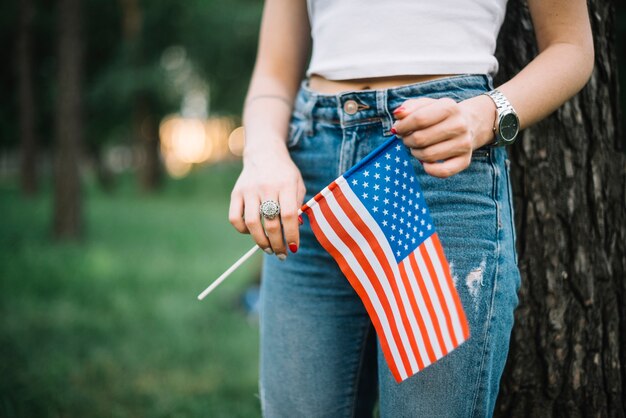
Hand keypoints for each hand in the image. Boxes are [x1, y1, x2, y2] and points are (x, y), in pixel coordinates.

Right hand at [229, 141, 305, 258]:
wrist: (264, 152)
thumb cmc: (285, 173)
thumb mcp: (298, 184)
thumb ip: (298, 205)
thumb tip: (294, 230)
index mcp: (286, 184)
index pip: (289, 215)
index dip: (291, 235)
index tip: (293, 248)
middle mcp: (266, 187)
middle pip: (271, 223)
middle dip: (277, 244)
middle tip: (281, 254)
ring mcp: (249, 190)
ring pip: (253, 223)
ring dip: (261, 241)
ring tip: (268, 249)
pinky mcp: (236, 193)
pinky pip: (235, 218)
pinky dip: (243, 230)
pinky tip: (252, 232)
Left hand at [391, 95, 495, 177]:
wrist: (468, 124)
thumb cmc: (439, 115)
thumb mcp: (426, 105)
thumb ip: (409, 107)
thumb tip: (398, 115)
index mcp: (449, 107)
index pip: (419, 119)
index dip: (402, 126)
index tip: (397, 129)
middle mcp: (460, 125)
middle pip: (421, 139)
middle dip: (407, 140)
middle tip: (406, 139)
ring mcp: (464, 144)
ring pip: (428, 156)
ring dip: (415, 153)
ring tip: (417, 147)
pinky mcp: (465, 161)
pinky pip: (443, 172)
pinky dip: (429, 169)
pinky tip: (425, 162)